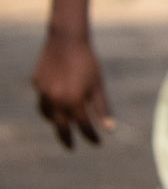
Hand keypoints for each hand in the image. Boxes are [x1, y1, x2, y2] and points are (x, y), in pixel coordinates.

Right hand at [32, 35, 114, 149]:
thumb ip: (102, 108)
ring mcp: (43, 93)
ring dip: (56, 122)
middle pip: (61, 126)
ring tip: (63, 126)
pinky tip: (55, 106)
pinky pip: (42, 100)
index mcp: (74, 100)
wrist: (66, 40)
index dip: (91, 135)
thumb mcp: (98, 85)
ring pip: (48, 115)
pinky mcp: (36, 84)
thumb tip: (110, 129)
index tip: (97, 143)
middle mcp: (56, 100)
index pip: (83, 125)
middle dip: (67, 138)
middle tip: (71, 148)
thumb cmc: (88, 62)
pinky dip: (49, 106)